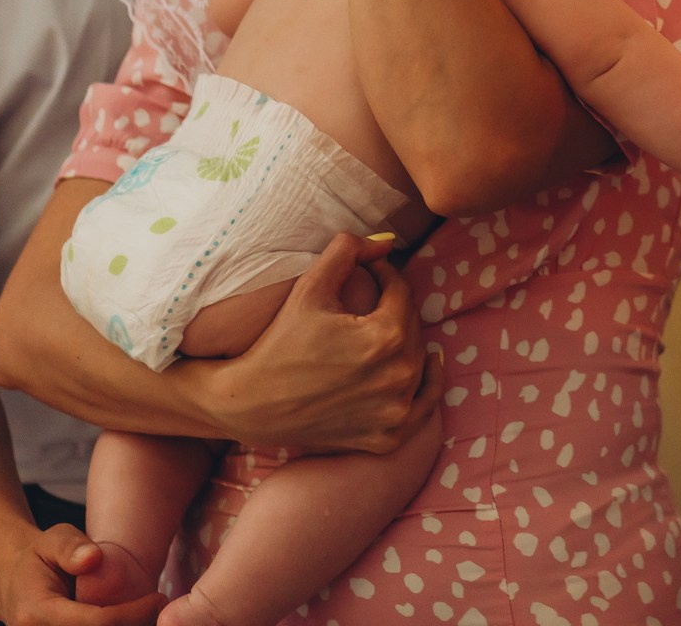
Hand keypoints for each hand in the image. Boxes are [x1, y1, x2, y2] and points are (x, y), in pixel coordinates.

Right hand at [0, 523, 164, 625]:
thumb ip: (71, 546)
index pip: (94, 623)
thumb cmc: (37, 557)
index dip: (132, 614)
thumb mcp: (51, 539)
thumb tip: (93, 558)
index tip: (159, 599)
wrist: (11, 582)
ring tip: (150, 615)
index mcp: (36, 614)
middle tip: (161, 610)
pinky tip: (132, 620)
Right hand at [200, 232, 437, 452]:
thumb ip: (348, 250)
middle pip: (413, 326)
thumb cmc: (279, 343)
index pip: (401, 292)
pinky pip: (424, 407)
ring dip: (407, 341)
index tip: (368, 272)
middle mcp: (398, 376)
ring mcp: (395, 412)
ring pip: (419, 362)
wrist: (252, 404)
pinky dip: (427, 386)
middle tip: (373, 299)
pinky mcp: (388, 437)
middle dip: (395, 307)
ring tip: (385, 328)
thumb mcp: (310, 287)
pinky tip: (428, 366)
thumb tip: (386, 242)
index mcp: (385, 336)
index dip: (384, 275)